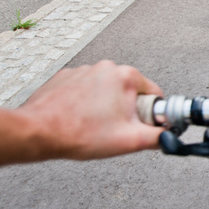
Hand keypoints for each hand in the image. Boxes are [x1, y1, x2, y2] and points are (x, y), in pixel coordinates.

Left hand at [18, 61, 163, 160]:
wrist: (38, 131)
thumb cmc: (79, 133)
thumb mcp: (130, 141)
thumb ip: (158, 137)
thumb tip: (170, 136)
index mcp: (125, 76)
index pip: (154, 94)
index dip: (150, 115)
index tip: (136, 127)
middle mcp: (105, 67)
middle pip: (130, 92)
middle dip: (126, 111)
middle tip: (112, 130)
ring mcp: (84, 70)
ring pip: (107, 92)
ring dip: (105, 107)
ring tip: (92, 126)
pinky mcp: (66, 77)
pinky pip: (86, 90)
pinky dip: (86, 104)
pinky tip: (79, 119)